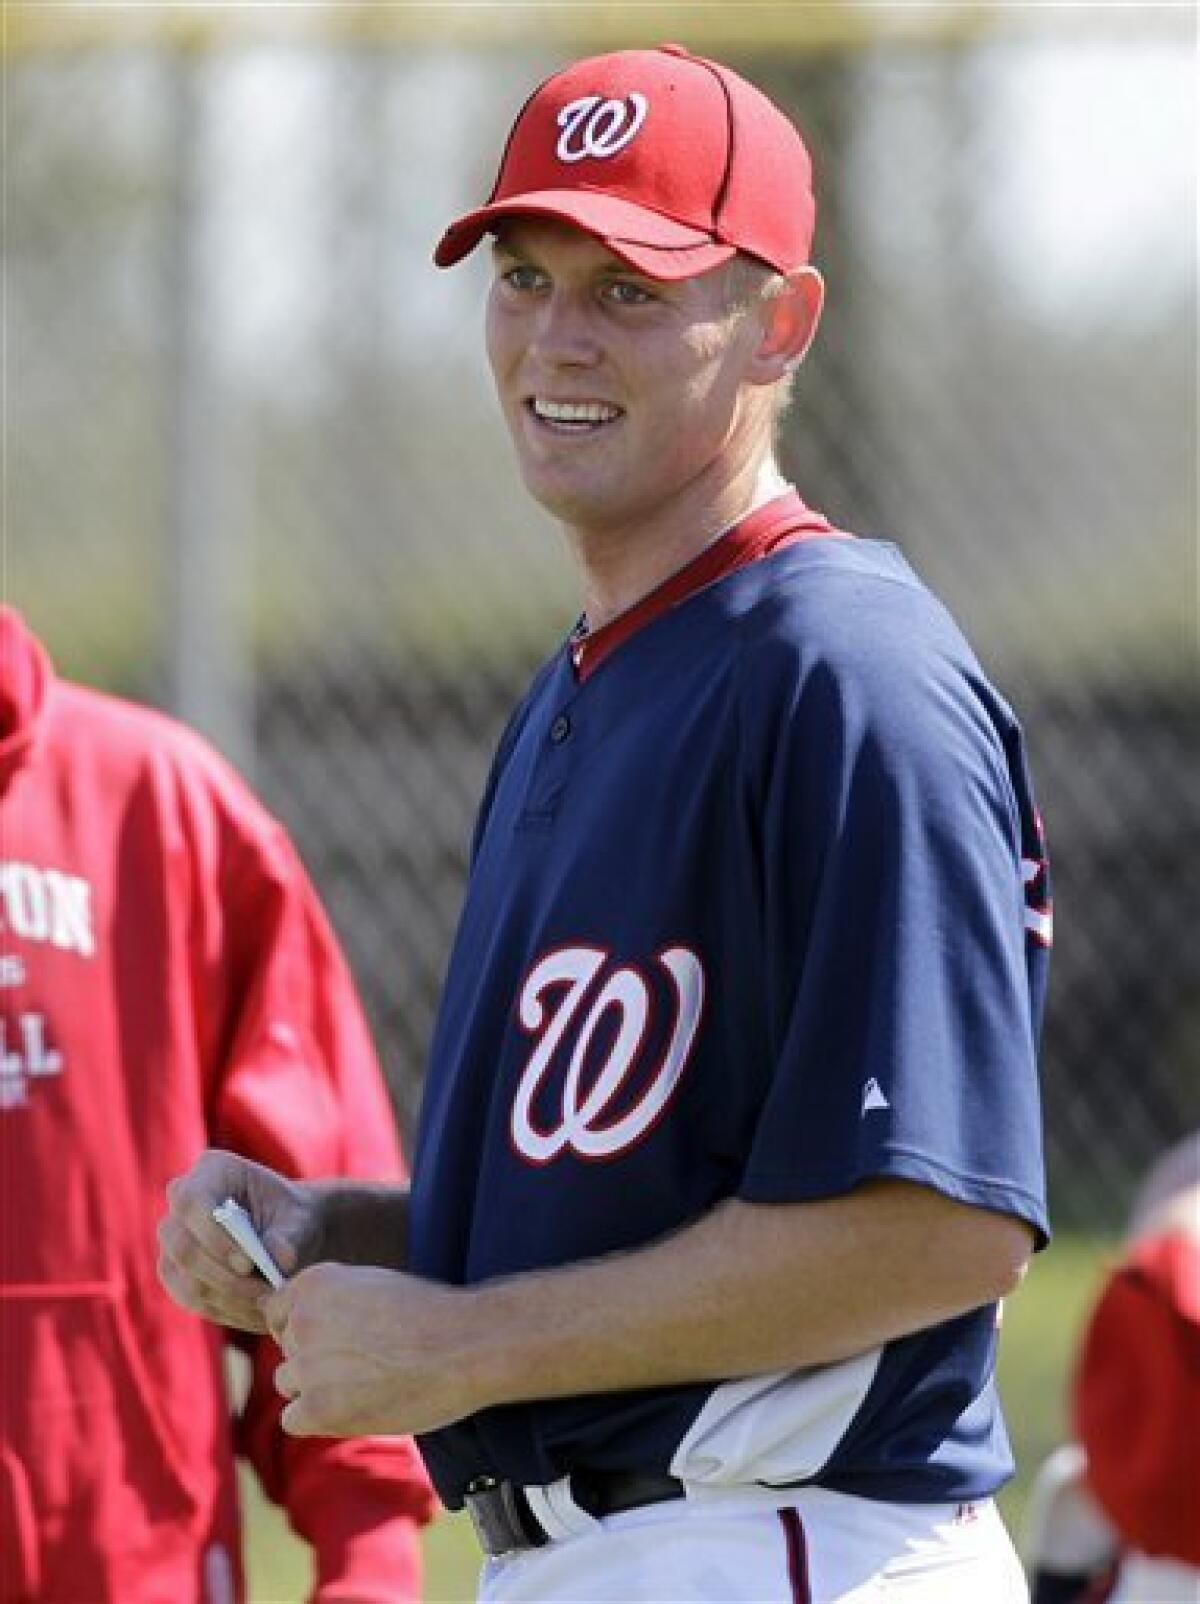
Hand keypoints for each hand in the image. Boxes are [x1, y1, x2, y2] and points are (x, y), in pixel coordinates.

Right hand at [157, 1149, 323, 1333]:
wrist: (287, 1234)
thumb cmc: (293, 1219)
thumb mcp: (300, 1222)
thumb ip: (290, 1237)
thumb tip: (278, 1258)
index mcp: (213, 1169)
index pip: (192, 1202)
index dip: (214, 1236)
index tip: (248, 1264)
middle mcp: (182, 1198)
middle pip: (181, 1244)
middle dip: (221, 1275)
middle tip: (261, 1294)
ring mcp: (173, 1236)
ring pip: (182, 1276)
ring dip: (225, 1298)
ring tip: (265, 1307)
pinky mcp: (174, 1270)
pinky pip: (187, 1296)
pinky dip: (222, 1310)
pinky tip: (254, 1314)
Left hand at [266, 1264, 482, 1437]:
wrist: (464, 1346)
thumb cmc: (431, 1315)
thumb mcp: (375, 1286)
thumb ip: (336, 1302)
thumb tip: (310, 1329)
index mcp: (315, 1283)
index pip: (279, 1311)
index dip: (303, 1328)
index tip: (329, 1340)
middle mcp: (302, 1320)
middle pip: (288, 1349)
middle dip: (315, 1359)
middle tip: (360, 1365)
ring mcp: (307, 1365)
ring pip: (288, 1384)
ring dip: (316, 1389)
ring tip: (363, 1387)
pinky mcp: (319, 1408)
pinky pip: (293, 1420)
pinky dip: (319, 1420)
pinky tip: (354, 1410)